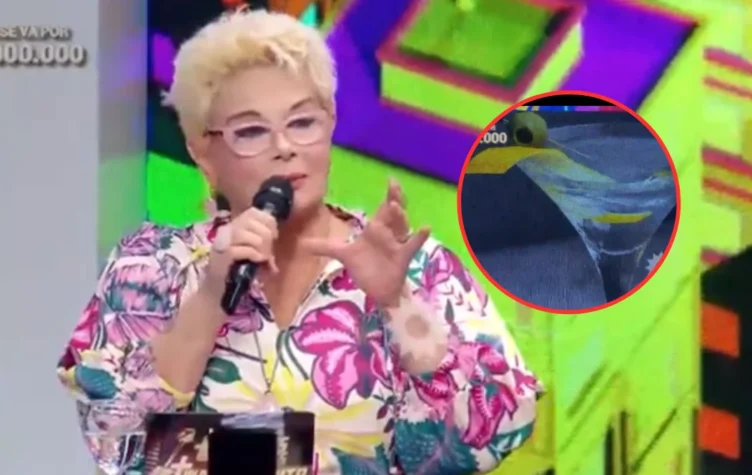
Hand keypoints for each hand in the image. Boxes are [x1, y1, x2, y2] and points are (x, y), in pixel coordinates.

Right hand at [203, 207, 278, 296]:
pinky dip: (255, 254)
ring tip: (263, 257)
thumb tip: (277, 251)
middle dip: (266, 236)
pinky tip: (257, 261)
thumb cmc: (235, 272)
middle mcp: (227, 230)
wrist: (216, 290)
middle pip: (252, 221)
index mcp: (234, 226)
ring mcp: (223, 242)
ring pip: (246, 233)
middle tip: (268, 252)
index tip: (274, 236)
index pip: (254, 212)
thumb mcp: (253, 255)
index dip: (268, 222)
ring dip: (261, 245)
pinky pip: (244, 248)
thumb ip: (265, 248)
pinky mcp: (223, 255)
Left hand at [302, 179, 429, 306]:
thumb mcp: (343, 254)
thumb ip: (324, 246)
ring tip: (396, 208)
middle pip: (394, 213)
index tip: (391, 179)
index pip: (384, 208)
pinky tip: (425, 228)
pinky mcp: (403, 257)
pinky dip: (419, 237)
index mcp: (376, 228)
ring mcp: (397, 244)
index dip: (389, 194)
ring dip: (400, 217)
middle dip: (395, 200)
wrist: (380, 290)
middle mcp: (389, 233)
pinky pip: (412, 245)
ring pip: (402, 227)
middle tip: (394, 187)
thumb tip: (301, 243)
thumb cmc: (366, 267)